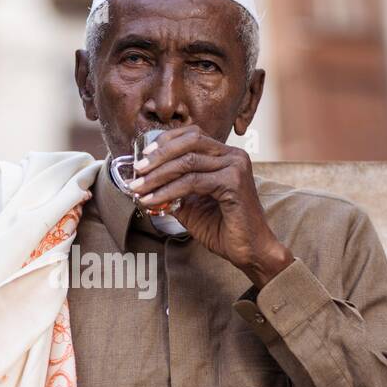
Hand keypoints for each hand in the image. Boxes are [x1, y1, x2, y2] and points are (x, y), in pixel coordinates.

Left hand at [130, 124, 293, 288]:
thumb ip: (174, 190)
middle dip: (158, 155)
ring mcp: (236, 166)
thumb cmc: (224, 229)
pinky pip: (192, 181)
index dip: (166, 141)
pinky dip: (168, 190)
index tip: (144, 155)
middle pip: (189, 141)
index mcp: (226, 156)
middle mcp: (234, 155)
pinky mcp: (234, 182)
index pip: (193, 135)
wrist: (250, 251)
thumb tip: (145, 183)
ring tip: (138, 188)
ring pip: (187, 162)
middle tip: (137, 170)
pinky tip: (152, 200)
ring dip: (157, 175)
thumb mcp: (192, 205)